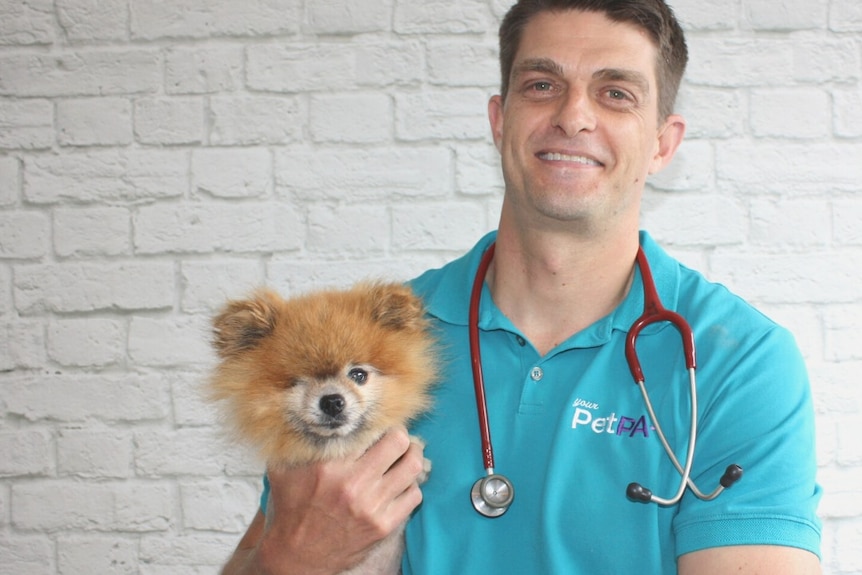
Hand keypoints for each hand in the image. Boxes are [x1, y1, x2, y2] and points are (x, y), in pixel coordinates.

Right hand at [223, 426, 425, 574]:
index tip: (379, 422)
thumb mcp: (282, 470)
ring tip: (405, 456)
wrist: (295, 559)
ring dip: (411, 457)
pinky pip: (413, 495)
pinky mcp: (383, 526)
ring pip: (413, 467)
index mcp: (329, 466)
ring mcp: (372, 506)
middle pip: (400, 442)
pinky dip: (410, 486)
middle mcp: (354, 484)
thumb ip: (294, 441)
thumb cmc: (290, 511)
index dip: (378, 422)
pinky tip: (399, 484)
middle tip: (396, 437)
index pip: (370, 430)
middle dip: (400, 435)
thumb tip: (297, 411)